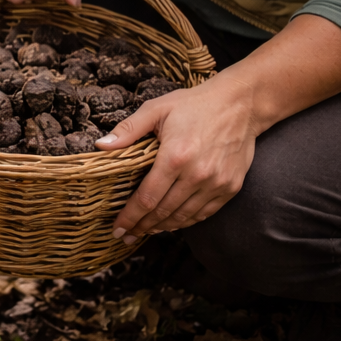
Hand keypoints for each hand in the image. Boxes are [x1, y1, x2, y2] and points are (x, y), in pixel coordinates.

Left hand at [96, 14, 340, 241]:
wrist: (240, 104)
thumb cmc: (194, 105)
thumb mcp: (156, 109)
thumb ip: (128, 130)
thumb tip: (100, 146)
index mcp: (175, 157)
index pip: (147, 197)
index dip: (131, 216)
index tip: (118, 229)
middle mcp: (197, 175)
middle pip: (164, 211)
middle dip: (143, 226)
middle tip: (127, 236)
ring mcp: (217, 183)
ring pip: (185, 216)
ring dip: (163, 227)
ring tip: (146, 231)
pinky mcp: (231, 187)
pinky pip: (205, 212)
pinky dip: (187, 221)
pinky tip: (173, 223)